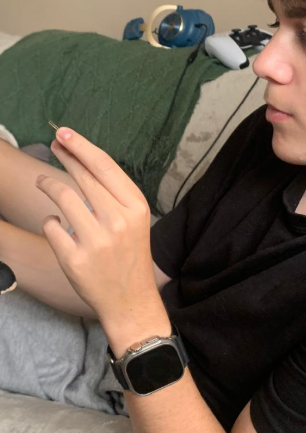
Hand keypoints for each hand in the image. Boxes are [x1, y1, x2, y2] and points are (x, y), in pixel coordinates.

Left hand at [36, 128, 159, 322]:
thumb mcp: (135, 220)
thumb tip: (84, 161)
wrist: (130, 299)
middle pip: (83, 177)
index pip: (104, 167)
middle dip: (64, 156)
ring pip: (63, 197)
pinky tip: (55, 221)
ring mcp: (96, 241)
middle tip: (53, 145)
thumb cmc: (130, 254)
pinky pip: (52, 227)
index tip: (65, 133)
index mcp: (136, 207)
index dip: (82, 147)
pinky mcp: (75, 259)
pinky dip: (50, 220)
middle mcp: (118, 221)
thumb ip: (114, 194)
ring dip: (48, 184)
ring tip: (42, 181)